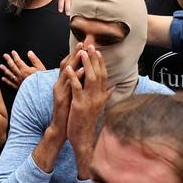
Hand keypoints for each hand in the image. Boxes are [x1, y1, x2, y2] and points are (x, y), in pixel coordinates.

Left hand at [0, 50, 46, 89]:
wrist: (42, 91)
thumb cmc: (42, 80)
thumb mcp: (41, 68)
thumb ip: (34, 59)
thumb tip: (29, 52)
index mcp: (25, 70)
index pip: (18, 61)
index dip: (15, 56)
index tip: (12, 52)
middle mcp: (20, 75)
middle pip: (12, 66)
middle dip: (8, 60)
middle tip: (4, 55)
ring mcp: (18, 82)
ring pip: (10, 74)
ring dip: (5, 69)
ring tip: (1, 66)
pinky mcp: (18, 88)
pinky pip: (11, 84)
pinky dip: (6, 81)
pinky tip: (3, 78)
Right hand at [48, 51, 77, 140]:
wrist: (62, 127)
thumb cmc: (69, 111)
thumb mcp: (74, 95)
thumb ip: (79, 84)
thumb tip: (88, 74)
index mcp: (64, 82)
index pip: (69, 64)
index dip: (76, 53)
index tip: (85, 44)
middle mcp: (59, 83)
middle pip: (66, 64)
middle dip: (75, 52)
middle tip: (83, 42)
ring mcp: (59, 90)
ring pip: (66, 72)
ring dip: (74, 61)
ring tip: (83, 51)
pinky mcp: (60, 98)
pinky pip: (69, 85)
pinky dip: (76, 76)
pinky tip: (83, 70)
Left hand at [65, 45, 110, 178]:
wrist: (82, 137)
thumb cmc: (88, 120)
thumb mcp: (98, 106)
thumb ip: (106, 95)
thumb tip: (113, 87)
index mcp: (102, 96)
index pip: (104, 75)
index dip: (101, 62)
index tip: (98, 51)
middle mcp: (98, 96)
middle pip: (99, 73)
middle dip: (94, 59)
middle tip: (91, 45)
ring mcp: (90, 100)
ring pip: (90, 78)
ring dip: (86, 64)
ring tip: (82, 53)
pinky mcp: (79, 104)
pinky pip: (77, 88)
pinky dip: (73, 77)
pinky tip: (68, 68)